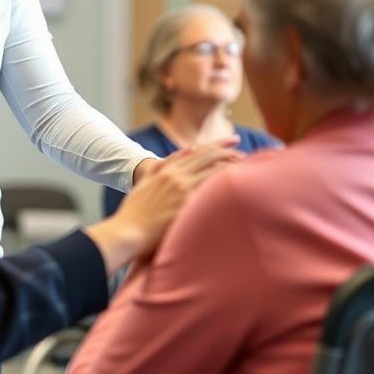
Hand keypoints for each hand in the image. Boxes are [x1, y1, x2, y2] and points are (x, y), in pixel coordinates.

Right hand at [84, 139, 243, 274]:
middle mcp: (176, 176)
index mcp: (166, 170)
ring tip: (247, 165)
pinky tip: (237, 186)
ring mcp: (182, 190)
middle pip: (208, 158)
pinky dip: (224, 187)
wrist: (126, 231)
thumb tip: (182, 154)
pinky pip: (210, 192)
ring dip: (231, 167)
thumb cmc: (133, 211)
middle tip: (244, 149)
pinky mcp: (185, 206)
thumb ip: (161, 166)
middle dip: (228, 150)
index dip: (217, 145)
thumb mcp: (145, 181)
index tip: (232, 142)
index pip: (198, 152)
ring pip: (213, 172)